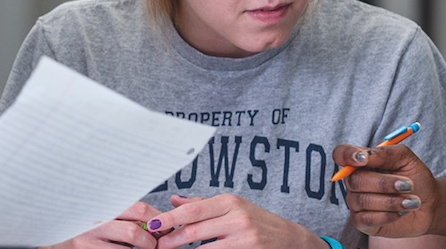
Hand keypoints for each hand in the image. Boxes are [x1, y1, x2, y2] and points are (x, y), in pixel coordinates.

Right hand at [47, 201, 162, 247]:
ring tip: (143, 248)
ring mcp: (87, 240)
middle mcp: (94, 221)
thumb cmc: (84, 222)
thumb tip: (156, 222)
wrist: (54, 233)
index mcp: (104, 203)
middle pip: (134, 232)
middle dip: (151, 241)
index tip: (165, 227)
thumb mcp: (104, 210)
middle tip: (155, 244)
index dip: (157, 219)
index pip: (138, 209)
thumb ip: (125, 213)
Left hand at [146, 194, 322, 248]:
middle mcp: (237, 219)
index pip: (193, 210)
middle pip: (193, 232)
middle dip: (171, 242)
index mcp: (230, 202)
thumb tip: (174, 200)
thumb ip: (203, 205)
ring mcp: (244, 240)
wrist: (291, 240)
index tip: (154, 225)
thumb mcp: (234, 208)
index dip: (170, 219)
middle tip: (157, 246)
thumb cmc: (257, 222)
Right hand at [331, 144, 435, 237]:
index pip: (341, 154)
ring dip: (392, 201)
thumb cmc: (417, 179)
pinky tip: (402, 212)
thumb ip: (385, 153)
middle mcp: (356, 181)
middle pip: (354, 180)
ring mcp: (357, 203)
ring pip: (362, 200)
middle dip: (384, 183)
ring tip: (412, 201)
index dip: (347, 155)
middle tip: (408, 185)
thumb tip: (364, 156)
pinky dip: (389, 215)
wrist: (430, 205)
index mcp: (363, 162)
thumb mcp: (406, 159)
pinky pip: (367, 219)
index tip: (363, 160)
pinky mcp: (362, 222)